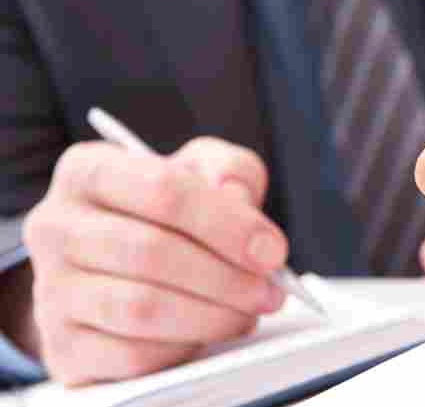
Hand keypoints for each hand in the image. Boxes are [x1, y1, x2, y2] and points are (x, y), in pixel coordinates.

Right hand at [22, 137, 288, 384]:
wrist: (123, 265)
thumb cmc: (170, 213)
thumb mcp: (205, 172)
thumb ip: (229, 171)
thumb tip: (237, 201)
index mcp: (88, 170)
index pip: (162, 189)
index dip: (227, 224)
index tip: (272, 251)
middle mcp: (55, 226)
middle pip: (150, 251)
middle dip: (226, 277)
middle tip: (270, 291)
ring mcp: (52, 289)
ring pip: (140, 308)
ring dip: (212, 316)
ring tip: (247, 313)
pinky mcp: (64, 345)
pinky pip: (130, 355)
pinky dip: (182, 347)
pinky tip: (206, 332)